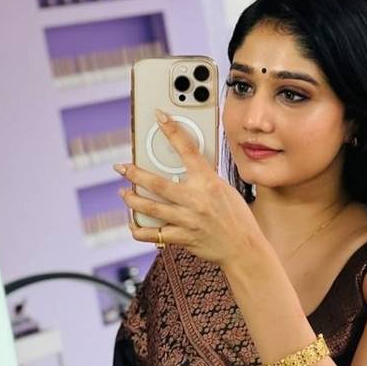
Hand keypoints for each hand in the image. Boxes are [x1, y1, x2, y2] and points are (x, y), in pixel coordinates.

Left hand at [115, 109, 260, 266]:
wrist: (245, 248)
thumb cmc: (237, 217)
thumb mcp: (225, 189)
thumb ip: (204, 179)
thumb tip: (187, 169)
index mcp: (209, 182)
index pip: (188, 150)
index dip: (172, 131)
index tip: (160, 117)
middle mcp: (196, 199)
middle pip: (157, 183)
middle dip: (135, 173)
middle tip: (121, 167)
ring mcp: (188, 220)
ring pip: (151, 207)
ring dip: (132, 199)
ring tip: (123, 194)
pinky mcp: (183, 237)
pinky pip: (154, 235)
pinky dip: (140, 230)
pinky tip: (133, 224)